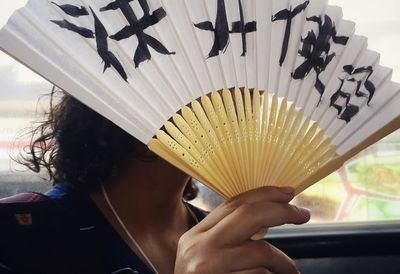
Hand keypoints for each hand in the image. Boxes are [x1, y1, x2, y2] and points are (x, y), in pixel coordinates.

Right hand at [175, 187, 309, 273]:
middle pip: (248, 215)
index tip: (287, 193)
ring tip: (289, 271)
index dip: (264, 194)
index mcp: (196, 235)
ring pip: (262, 252)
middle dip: (280, 211)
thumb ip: (226, 235)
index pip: (233, 204)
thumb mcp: (205, 254)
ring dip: (284, 262)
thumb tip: (266, 215)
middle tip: (302, 214)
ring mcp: (210, 268)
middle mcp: (200, 248)